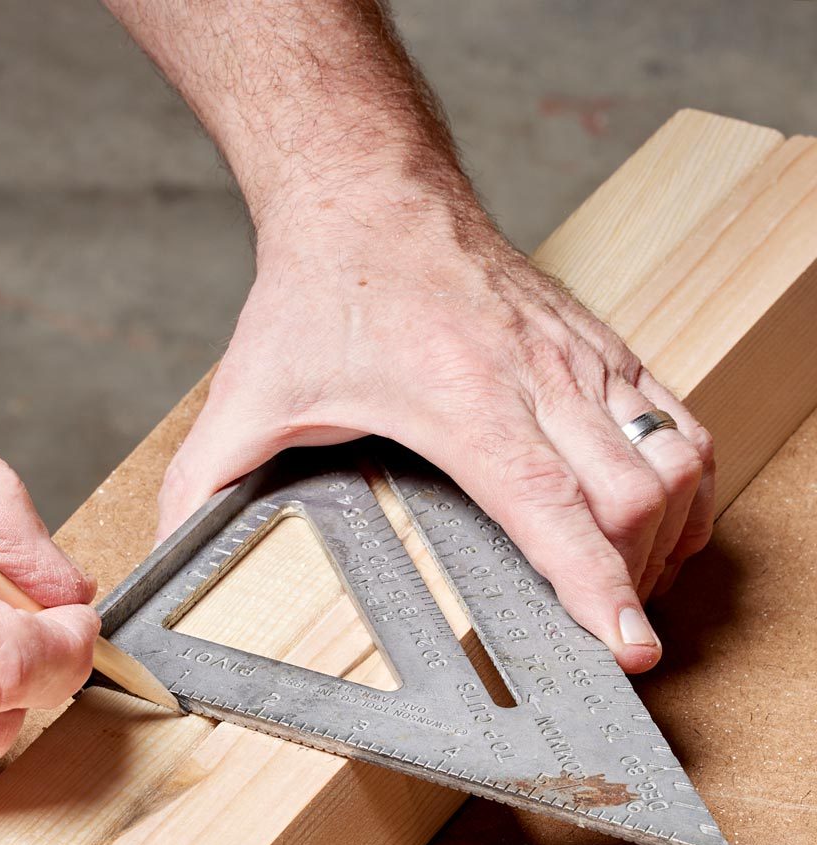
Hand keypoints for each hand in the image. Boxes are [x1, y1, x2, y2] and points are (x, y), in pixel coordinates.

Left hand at [157, 198, 714, 671]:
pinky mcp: (595, 341)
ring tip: (638, 587)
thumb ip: (203, 483)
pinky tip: (658, 512)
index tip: (628, 648)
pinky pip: (676, 416)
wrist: (367, 190)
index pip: (559, 513)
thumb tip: (167, 556)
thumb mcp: (249, 395)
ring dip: (668, 533)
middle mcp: (539, 378)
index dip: (602, 591)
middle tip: (609, 635)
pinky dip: (682, 476)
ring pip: (673, 458)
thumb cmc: (318, 289)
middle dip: (636, 581)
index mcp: (464, 404)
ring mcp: (578, 357)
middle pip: (635, 498)